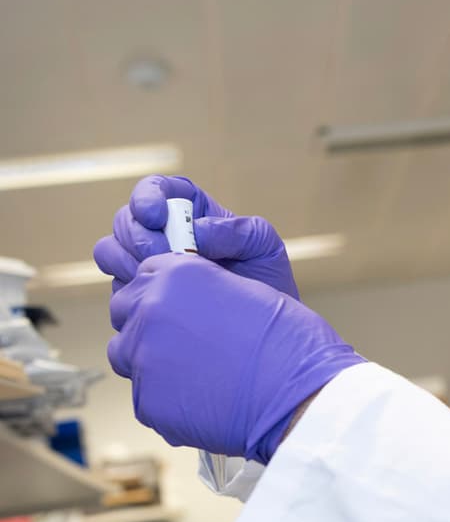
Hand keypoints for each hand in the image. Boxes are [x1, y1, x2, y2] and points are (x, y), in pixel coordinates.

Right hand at [93, 175, 299, 298]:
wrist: (262, 332)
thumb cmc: (267, 282)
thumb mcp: (264, 247)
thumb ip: (238, 231)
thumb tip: (197, 233)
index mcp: (189, 211)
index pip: (155, 190)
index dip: (146, 197)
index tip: (155, 217)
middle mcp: (161, 234)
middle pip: (125, 220)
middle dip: (139, 238)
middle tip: (165, 258)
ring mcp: (145, 265)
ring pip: (110, 251)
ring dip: (127, 263)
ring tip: (162, 281)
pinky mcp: (138, 295)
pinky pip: (117, 289)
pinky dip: (130, 293)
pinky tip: (158, 304)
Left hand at [108, 254, 362, 462]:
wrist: (301, 399)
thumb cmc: (289, 346)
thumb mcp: (249, 293)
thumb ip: (205, 292)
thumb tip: (186, 307)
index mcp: (178, 274)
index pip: (145, 275)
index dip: (165, 294)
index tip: (182, 311)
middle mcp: (151, 309)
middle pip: (126, 311)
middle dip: (150, 324)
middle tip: (188, 344)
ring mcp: (144, 356)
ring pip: (126, 354)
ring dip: (152, 360)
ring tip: (195, 374)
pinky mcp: (147, 401)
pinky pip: (144, 396)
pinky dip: (167, 399)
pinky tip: (203, 401)